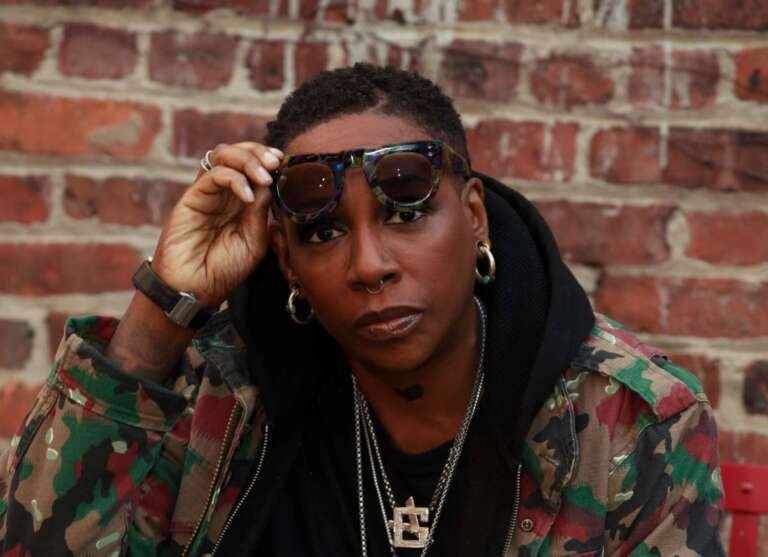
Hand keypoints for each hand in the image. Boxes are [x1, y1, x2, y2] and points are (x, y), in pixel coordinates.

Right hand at [151, 142, 282, 308]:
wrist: (195, 288)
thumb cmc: (225, 269)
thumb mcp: (255, 241)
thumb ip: (261, 212)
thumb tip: (270, 183)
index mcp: (242, 201)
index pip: (255, 166)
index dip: (269, 159)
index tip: (286, 163)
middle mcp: (225, 192)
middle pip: (238, 152)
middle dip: (259, 152)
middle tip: (275, 163)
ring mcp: (208, 193)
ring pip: (223, 155)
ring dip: (247, 159)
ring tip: (264, 176)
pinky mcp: (192, 198)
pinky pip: (212, 175)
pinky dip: (234, 179)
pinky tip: (247, 197)